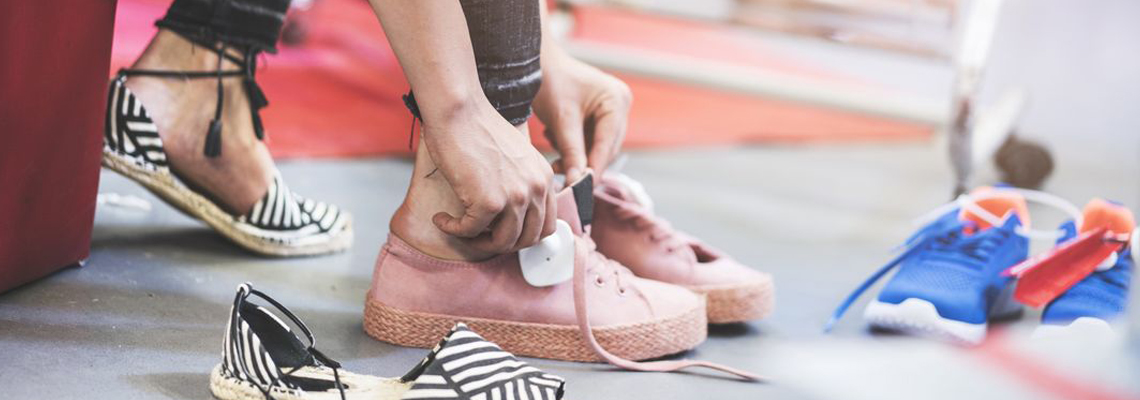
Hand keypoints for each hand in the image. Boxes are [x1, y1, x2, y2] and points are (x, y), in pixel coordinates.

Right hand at [423, 100, 557, 253]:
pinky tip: (441, 219)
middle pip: (527, 240)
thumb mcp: (515, 156)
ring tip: (459, 227)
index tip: (501, 233)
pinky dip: (453, 229)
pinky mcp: (488, 202)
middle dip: (500, 244)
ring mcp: (515, 197)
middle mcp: (536, 189)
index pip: (547, 226)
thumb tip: (509, 212)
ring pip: (501, 242)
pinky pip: (470, 232)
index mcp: (544, 178)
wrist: (459, 110)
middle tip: (478, 235)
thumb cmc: (477, 127)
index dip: (523, 237)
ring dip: (477, 242)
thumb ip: (521, 181)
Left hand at [534, 48, 631, 183]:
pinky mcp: (599, 114)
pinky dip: (575, 146)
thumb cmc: (549, 81)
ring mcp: (612, 109)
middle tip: (564, 177)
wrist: (535, 61)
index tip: (581, 188)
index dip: (594, 167)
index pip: (607, 143)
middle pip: (606, 147)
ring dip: (577, 155)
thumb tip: (576, 183)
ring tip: (556, 157)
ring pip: (598, 146)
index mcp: (616, 100)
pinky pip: (591, 139)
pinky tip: (557, 139)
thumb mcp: (561, 120)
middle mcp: (620, 103)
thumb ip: (571, 152)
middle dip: (584, 163)